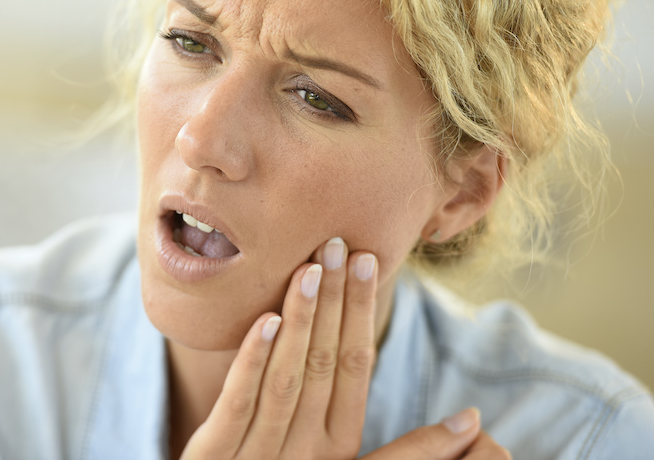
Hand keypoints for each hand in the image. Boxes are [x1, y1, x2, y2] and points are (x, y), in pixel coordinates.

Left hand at [179, 238, 511, 458]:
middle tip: (341, 245)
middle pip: (325, 365)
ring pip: (287, 380)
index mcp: (339, 448)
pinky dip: (252, 361)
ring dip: (302, 321)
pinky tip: (266, 319)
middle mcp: (307, 453)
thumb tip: (470, 422)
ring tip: (312, 268)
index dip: (361, 314)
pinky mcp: (213, 459)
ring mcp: (259, 457)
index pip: (355, 369)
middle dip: (335, 302)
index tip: (368, 260)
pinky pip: (236, 405)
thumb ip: (387, 441)